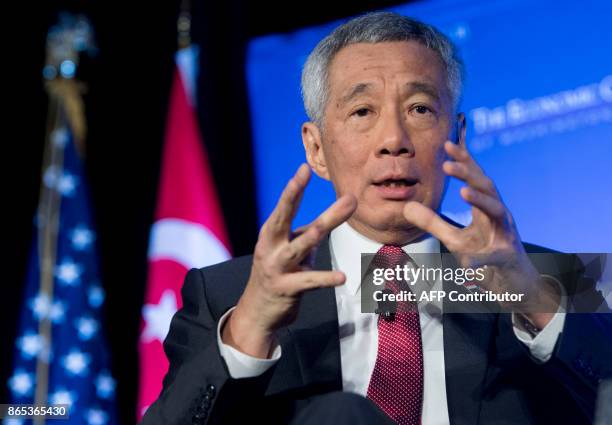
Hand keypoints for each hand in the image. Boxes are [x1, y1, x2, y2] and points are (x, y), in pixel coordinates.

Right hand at [223, 164, 356, 357]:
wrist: (256, 312)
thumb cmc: (276, 274)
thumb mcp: (288, 250)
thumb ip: (308, 232)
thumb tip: (332, 216)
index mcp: (271, 234)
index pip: (284, 207)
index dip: (294, 187)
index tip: (304, 168)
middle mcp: (270, 246)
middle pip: (285, 217)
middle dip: (296, 196)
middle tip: (307, 176)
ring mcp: (276, 267)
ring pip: (300, 246)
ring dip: (315, 232)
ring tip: (328, 223)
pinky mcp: (286, 288)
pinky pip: (309, 281)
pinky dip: (326, 278)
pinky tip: (342, 277)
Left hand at [403, 141, 559, 327]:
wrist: (514, 284)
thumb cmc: (486, 255)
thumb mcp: (454, 239)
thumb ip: (433, 223)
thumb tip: (407, 207)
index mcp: (485, 208)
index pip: (474, 178)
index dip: (463, 160)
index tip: (446, 144)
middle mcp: (498, 215)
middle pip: (487, 186)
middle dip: (468, 173)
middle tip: (446, 164)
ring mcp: (505, 235)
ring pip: (498, 211)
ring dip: (481, 200)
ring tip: (463, 192)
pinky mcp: (506, 258)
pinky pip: (492, 257)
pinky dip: (479, 259)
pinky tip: (466, 262)